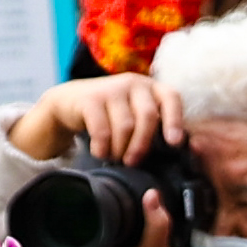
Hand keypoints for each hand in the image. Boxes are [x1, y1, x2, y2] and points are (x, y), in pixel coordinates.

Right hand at [12, 73, 184, 162]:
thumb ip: (154, 125)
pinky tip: (100, 153)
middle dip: (143, 144)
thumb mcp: (135, 114)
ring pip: (125, 126)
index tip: (174, 143)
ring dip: (121, 149)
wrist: (71, 102)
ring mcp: (112, 88)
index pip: (172, 98)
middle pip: (148, 117)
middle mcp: (134, 83)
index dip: (175, 120)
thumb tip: (173, 152)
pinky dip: (103, 147)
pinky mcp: (91, 98)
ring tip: (115, 158)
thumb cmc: (112, 115)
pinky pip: (102, 130)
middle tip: (134, 162)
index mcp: (152, 88)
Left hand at [73, 190, 189, 246]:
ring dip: (93, 221)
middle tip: (94, 190)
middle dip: (84, 210)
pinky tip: (112, 221)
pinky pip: (94, 243)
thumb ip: (155, 222)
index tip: (81, 189)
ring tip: (101, 200)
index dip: (74, 206)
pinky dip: (101, 232)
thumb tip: (151, 194)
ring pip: (84, 236)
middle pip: (73, 229)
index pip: (67, 227)